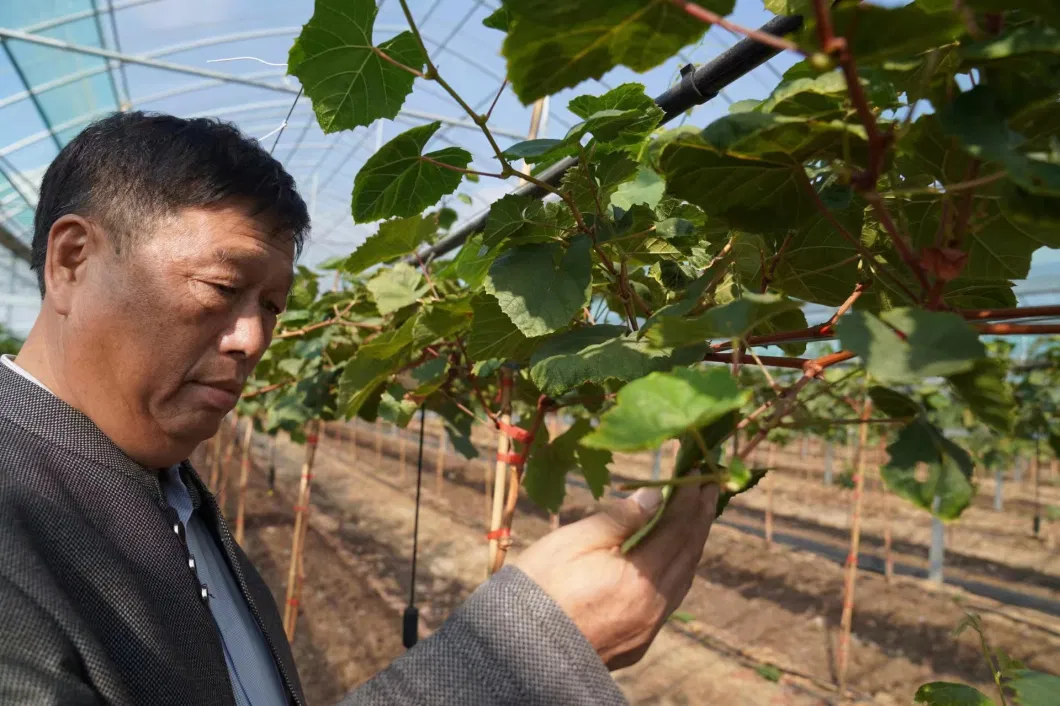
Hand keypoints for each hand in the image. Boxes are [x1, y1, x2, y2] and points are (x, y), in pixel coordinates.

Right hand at [515, 480, 718, 669]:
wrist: (516, 649)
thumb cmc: (538, 587)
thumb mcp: (573, 541)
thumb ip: (618, 518)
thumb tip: (655, 496)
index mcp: (638, 578)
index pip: (677, 529)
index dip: (689, 499)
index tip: (697, 473)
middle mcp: (652, 607)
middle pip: (688, 554)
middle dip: (700, 519)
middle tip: (709, 488)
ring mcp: (647, 629)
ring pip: (682, 580)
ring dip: (691, 546)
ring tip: (696, 519)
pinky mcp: (637, 643)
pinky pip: (669, 600)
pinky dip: (676, 571)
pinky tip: (671, 559)